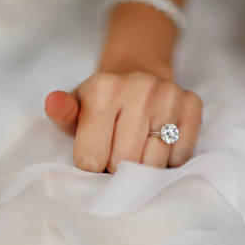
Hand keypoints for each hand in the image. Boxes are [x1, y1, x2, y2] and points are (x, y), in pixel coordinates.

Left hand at [45, 71, 201, 172]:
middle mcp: (139, 88)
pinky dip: (168, 159)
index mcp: (103, 88)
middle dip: (117, 167)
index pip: (90, 159)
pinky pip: (179, 155)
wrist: (137, 77)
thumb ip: (62, 113)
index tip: (94, 152)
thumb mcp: (75, 108)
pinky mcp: (192, 104)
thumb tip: (53, 103)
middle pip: (123, 163)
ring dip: (143, 166)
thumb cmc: (101, 103)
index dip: (91, 164)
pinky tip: (157, 142)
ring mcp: (169, 95)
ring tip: (136, 148)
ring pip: (153, 163)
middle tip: (116, 152)